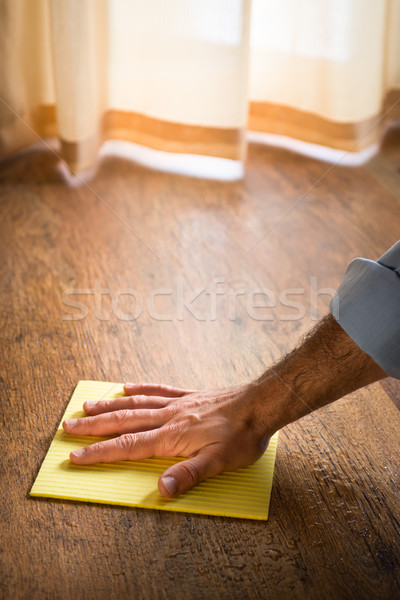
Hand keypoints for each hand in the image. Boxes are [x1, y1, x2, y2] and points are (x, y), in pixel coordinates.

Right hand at [62, 382, 272, 497]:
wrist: (260, 405)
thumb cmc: (242, 436)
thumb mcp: (219, 462)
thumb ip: (189, 475)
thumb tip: (162, 490)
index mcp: (171, 437)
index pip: (128, 446)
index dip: (100, 452)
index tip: (76, 455)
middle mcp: (169, 417)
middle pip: (124, 421)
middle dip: (94, 426)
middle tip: (69, 426)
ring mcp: (177, 404)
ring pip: (136, 403)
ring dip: (110, 406)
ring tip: (88, 406)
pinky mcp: (188, 396)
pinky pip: (158, 389)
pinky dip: (140, 388)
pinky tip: (128, 386)